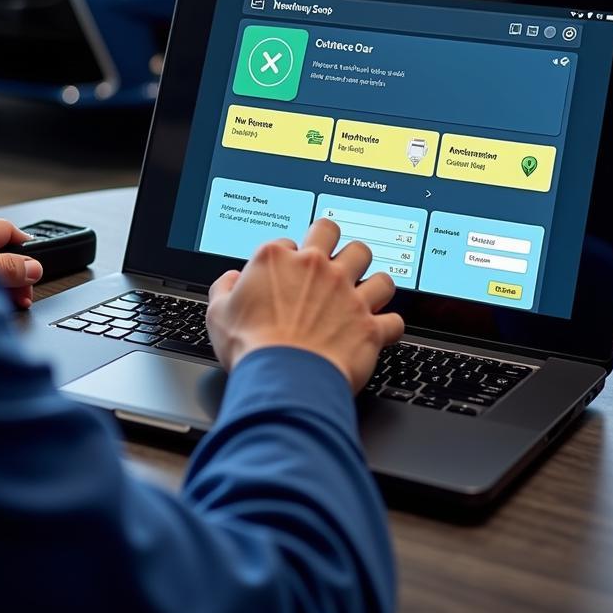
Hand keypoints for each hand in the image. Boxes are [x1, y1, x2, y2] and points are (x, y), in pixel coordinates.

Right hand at [206, 218, 403, 391]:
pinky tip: (379, 330)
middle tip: (331, 261)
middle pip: (335, 233)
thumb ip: (224, 288)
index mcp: (278, 260)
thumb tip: (231, 280)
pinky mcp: (369, 325)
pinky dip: (389, 326)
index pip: (287, 242)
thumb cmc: (250, 347)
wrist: (283, 379)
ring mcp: (347, 294)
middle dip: (334, 244)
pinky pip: (394, 320)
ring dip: (372, 283)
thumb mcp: (217, 313)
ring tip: (364, 293)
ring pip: (376, 271)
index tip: (284, 276)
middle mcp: (317, 268)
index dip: (285, 258)